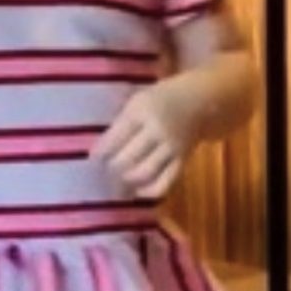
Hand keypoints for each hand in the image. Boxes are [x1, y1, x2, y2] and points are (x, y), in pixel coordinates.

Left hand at [91, 81, 198, 198]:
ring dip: (127, 180)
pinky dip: (149, 191)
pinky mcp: (183, 161)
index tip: (92, 160)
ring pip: (145, 172)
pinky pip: (165, 182)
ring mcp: (172, 147)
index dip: (100, 153)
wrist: (198, 101)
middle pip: (128, 158)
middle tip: (103, 173)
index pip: (115, 138)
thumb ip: (121, 124)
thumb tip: (100, 153)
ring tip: (118, 182)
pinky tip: (138, 190)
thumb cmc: (160, 99)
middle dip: (112, 169)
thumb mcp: (137, 101)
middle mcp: (158, 130)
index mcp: (142, 111)